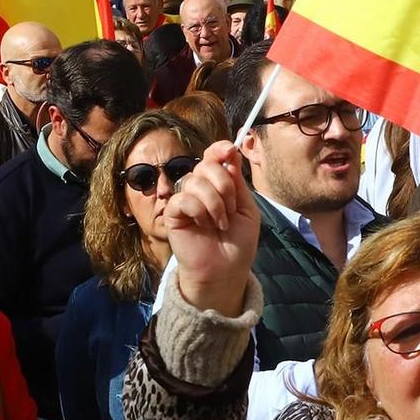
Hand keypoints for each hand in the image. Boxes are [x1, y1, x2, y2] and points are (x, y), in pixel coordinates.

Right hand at [165, 139, 260, 318]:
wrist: (226, 270)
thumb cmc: (238, 242)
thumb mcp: (246, 208)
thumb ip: (237, 182)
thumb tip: (230, 151)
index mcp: (217, 184)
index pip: (212, 157)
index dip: (219, 149)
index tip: (230, 150)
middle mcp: (199, 188)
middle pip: (205, 165)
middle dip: (224, 185)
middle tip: (230, 210)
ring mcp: (185, 200)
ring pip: (195, 181)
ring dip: (214, 203)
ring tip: (220, 223)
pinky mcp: (173, 213)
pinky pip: (183, 199)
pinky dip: (199, 210)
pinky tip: (204, 226)